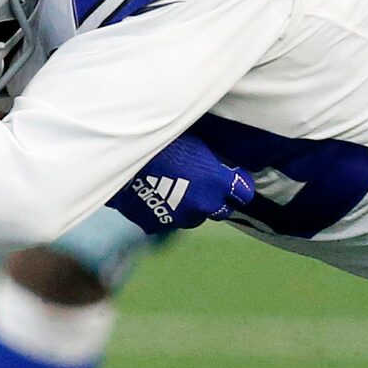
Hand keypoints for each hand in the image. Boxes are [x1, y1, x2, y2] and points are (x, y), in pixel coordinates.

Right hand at [107, 131, 256, 235]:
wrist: (122, 157)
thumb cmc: (162, 141)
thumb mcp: (197, 144)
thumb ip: (215, 162)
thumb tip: (226, 168)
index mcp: (217, 183)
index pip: (244, 194)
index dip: (240, 185)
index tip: (235, 178)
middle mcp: (204, 205)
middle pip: (223, 210)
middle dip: (218, 199)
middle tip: (205, 184)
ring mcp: (181, 218)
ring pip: (196, 217)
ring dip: (193, 207)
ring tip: (177, 189)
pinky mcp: (159, 226)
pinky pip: (170, 221)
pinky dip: (168, 211)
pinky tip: (158, 195)